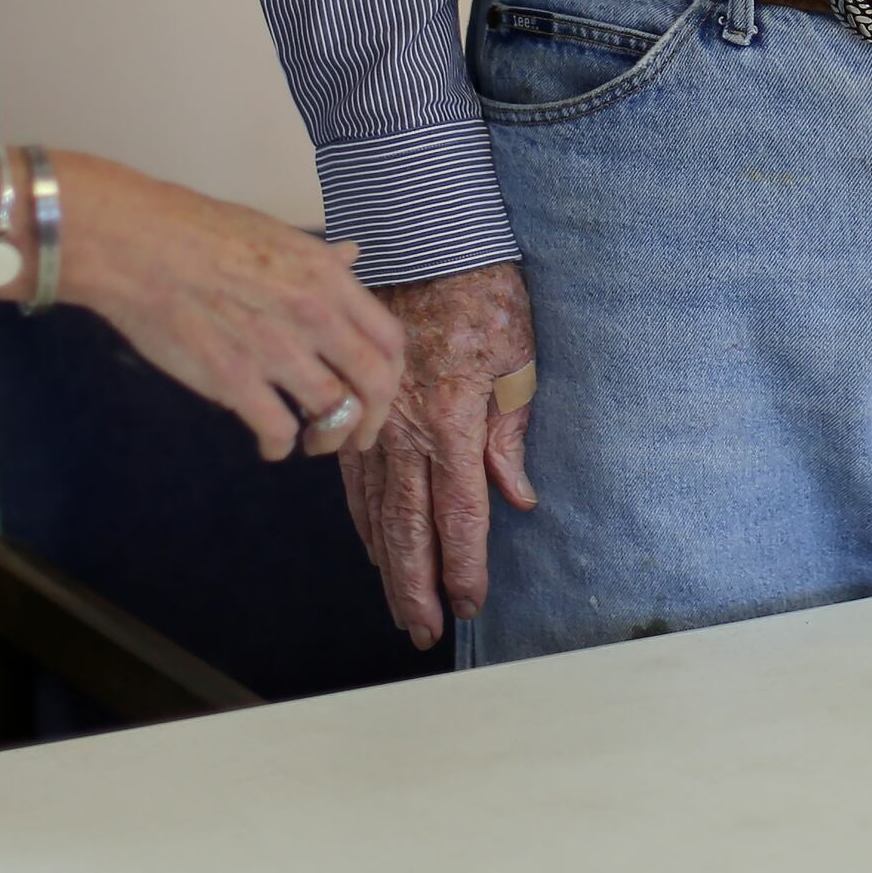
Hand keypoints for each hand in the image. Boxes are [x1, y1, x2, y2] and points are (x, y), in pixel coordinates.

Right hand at [60, 155, 406, 462]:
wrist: (138, 244)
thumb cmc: (200, 230)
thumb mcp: (277, 234)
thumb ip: (320, 260)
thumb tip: (352, 257)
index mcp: (327, 278)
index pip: (390, 340)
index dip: (391, 375)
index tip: (378, 392)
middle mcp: (313, 315)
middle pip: (375, 384)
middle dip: (373, 419)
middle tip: (358, 436)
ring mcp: (275, 350)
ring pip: (333, 412)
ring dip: (328, 436)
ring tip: (313, 440)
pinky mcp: (233, 381)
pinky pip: (278, 432)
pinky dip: (280, 446)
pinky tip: (271, 445)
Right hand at [339, 262, 538, 647]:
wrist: (422, 239)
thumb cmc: (483, 294)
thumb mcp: (518, 358)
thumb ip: (512, 431)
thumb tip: (516, 498)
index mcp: (451, 422)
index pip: (458, 515)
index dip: (463, 567)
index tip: (468, 605)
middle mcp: (404, 431)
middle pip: (407, 529)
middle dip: (416, 587)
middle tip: (421, 633)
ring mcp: (372, 421)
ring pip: (375, 510)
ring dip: (387, 564)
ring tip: (398, 606)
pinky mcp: (355, 406)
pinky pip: (354, 478)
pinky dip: (362, 519)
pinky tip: (371, 545)